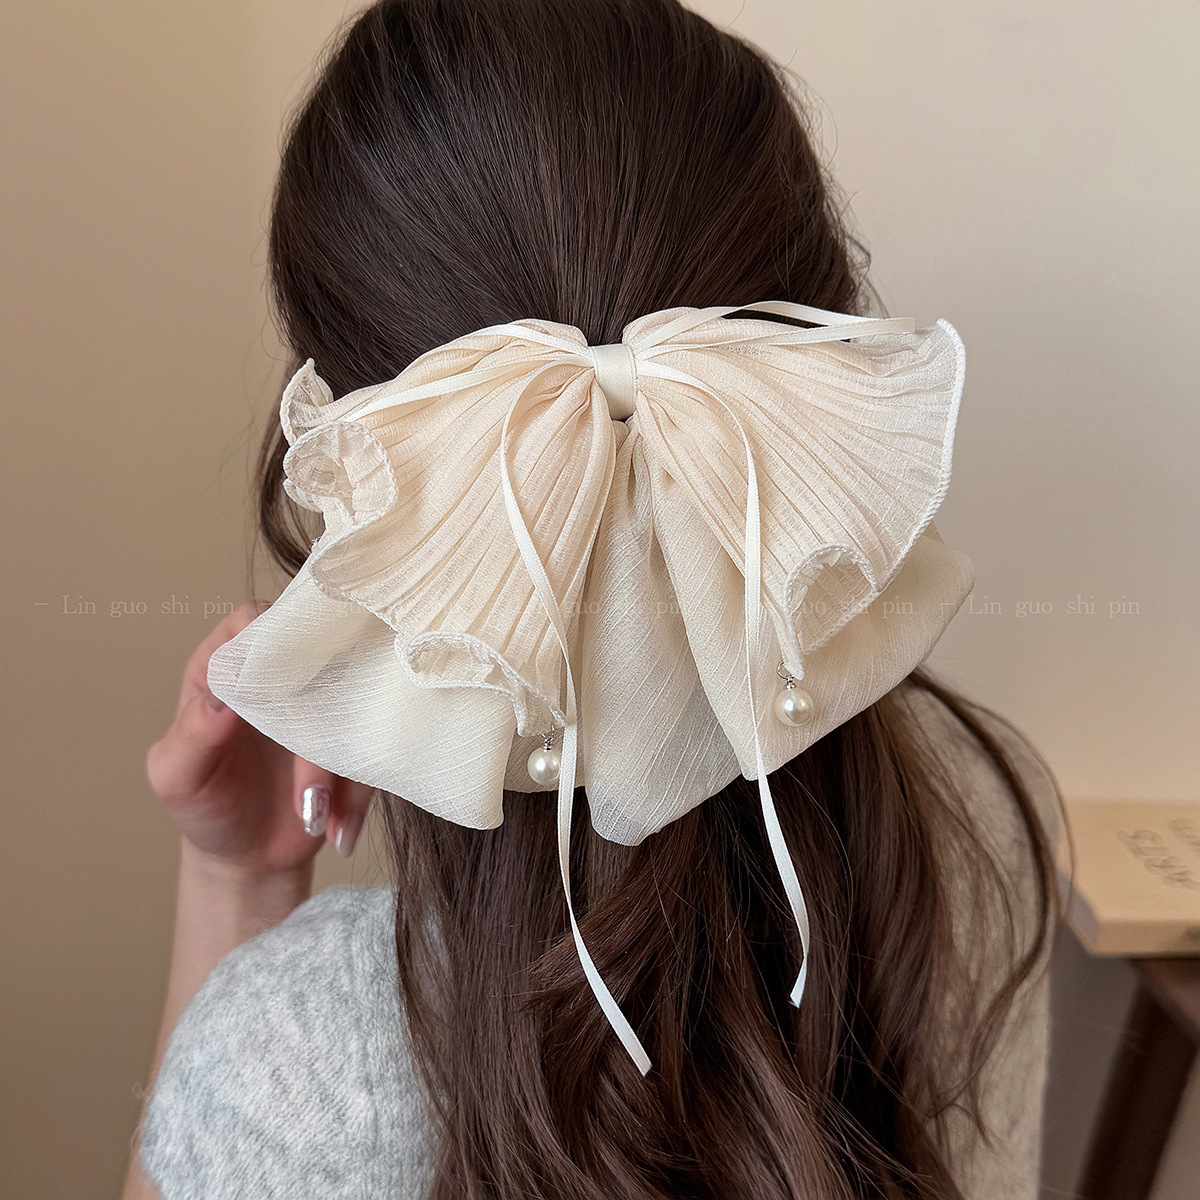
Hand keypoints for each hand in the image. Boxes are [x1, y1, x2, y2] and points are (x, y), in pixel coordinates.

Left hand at [146, 601, 373, 878]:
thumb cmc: (205, 810)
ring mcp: (319, 704)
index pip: (253, 621)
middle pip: (316, 653)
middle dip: (317, 715)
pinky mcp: (353, 736)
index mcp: (225, 670)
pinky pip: (373, 745)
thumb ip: (191, 735)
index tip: (280, 678)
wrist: (250, 860)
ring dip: (336, 767)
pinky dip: (357, 792)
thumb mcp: (178, 778)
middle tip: (305, 772)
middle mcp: (276, 677)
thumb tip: (220, 698)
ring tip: (309, 814)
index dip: (270, 636)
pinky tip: (334, 827)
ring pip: (352, 703)